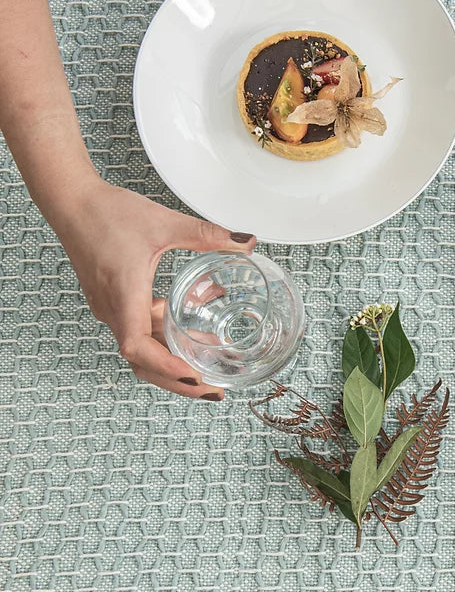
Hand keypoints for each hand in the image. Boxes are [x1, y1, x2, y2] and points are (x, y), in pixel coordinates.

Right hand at [49, 177, 256, 399]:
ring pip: (142, 349)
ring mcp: (109, 307)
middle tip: (214, 391)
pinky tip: (189, 331)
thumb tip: (247, 241)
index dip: (166, 367)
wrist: (70, 200)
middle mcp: (112, 309)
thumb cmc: (107, 212)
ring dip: (173, 361)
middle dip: (178, 381)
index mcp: (123, 295)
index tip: (195, 376)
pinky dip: (164, 339)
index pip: (138, 348)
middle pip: (143, 362)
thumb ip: (207, 235)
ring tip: (208, 367)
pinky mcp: (111, 301)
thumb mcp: (164, 223)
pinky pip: (137, 331)